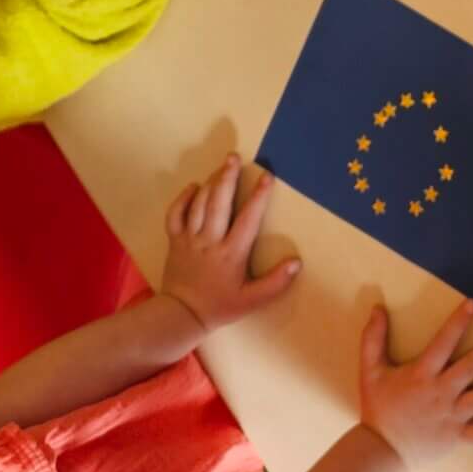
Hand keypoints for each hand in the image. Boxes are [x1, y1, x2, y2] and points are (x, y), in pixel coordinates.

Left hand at [161, 155, 301, 332]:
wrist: (181, 314)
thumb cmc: (220, 305)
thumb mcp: (252, 300)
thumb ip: (275, 283)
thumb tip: (297, 262)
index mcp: (231, 253)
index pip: (248, 219)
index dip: (259, 197)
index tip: (267, 176)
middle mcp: (210, 241)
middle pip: (219, 203)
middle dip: (228, 177)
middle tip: (234, 157)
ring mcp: (189, 239)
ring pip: (199, 204)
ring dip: (211, 182)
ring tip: (222, 167)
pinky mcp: (175, 240)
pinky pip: (175, 214)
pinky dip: (183, 198)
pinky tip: (193, 187)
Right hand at [359, 293, 472, 463]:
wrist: (382, 450)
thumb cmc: (378, 407)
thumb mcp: (370, 370)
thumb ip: (373, 339)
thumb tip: (377, 308)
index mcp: (422, 374)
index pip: (444, 342)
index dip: (459, 322)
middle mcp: (441, 393)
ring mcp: (452, 416)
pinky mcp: (457, 436)